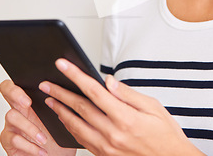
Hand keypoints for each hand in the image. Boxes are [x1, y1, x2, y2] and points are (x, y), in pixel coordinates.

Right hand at [0, 80, 76, 155]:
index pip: (18, 82)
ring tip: (43, 138)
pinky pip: (13, 139)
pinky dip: (29, 146)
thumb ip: (64, 103)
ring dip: (29, 127)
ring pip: (11, 116)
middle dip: (15, 93)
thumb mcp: (65, 119)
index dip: (20, 82)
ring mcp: (12, 126)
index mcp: (32, 102)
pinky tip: (41, 150)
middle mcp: (20, 110)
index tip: (34, 89)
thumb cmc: (59, 140)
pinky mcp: (9, 143)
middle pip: (6, 91)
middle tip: (28, 103)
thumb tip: (75, 87)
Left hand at [39, 59, 205, 155]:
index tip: (63, 65)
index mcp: (125, 118)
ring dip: (61, 111)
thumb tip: (108, 81)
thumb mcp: (153, 107)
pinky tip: (65, 119)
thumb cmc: (165, 135)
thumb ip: (127, 94)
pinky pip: (82, 140)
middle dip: (61, 93)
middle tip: (47, 83)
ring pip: (76, 126)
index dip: (76, 76)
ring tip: (50, 99)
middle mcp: (112, 134)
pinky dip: (70, 128)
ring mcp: (106, 147)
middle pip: (80, 108)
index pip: (94, 91)